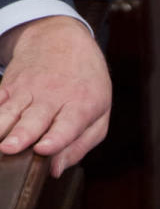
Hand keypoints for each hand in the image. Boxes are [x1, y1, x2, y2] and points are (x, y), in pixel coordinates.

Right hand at [0, 16, 111, 175]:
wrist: (60, 38)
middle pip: (33, 120)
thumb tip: (56, 170)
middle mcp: (52, 98)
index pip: (66, 126)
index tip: (42, 148)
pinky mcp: (9, 85)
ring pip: (10, 111)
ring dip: (0, 126)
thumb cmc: (85, 83)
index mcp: (80, 106)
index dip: (55, 138)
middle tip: (9, 148)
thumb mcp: (99, 113)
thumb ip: (80, 144)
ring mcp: (27, 90)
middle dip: (20, 135)